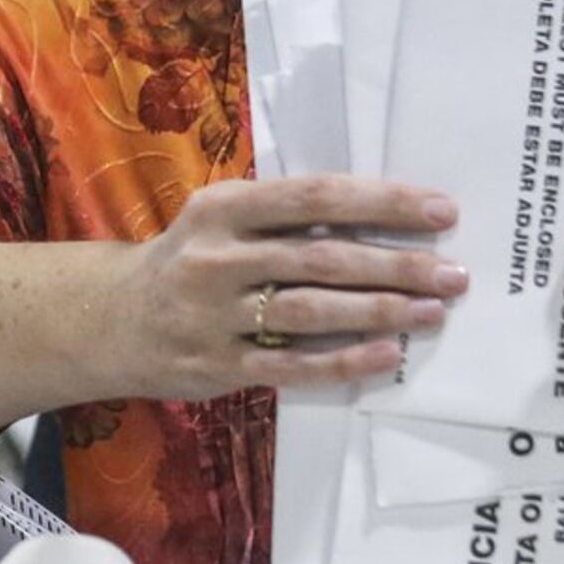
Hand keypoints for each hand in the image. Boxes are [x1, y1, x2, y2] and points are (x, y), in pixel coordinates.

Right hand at [98, 176, 465, 403]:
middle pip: (321, 257)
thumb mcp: (219, 219)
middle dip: (396, 264)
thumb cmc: (189, 259)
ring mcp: (214, 315)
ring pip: (311, 311)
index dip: (381, 203)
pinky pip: (292, 365)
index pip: (314, 197)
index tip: (440, 211)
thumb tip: (381, 216)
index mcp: (222, 207)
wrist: (110, 320)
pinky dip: (344, 360)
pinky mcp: (218, 366)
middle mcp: (216, 258)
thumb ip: (282, 217)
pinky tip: (387, 354)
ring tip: (434, 311)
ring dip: (380, 311)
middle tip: (453, 272)